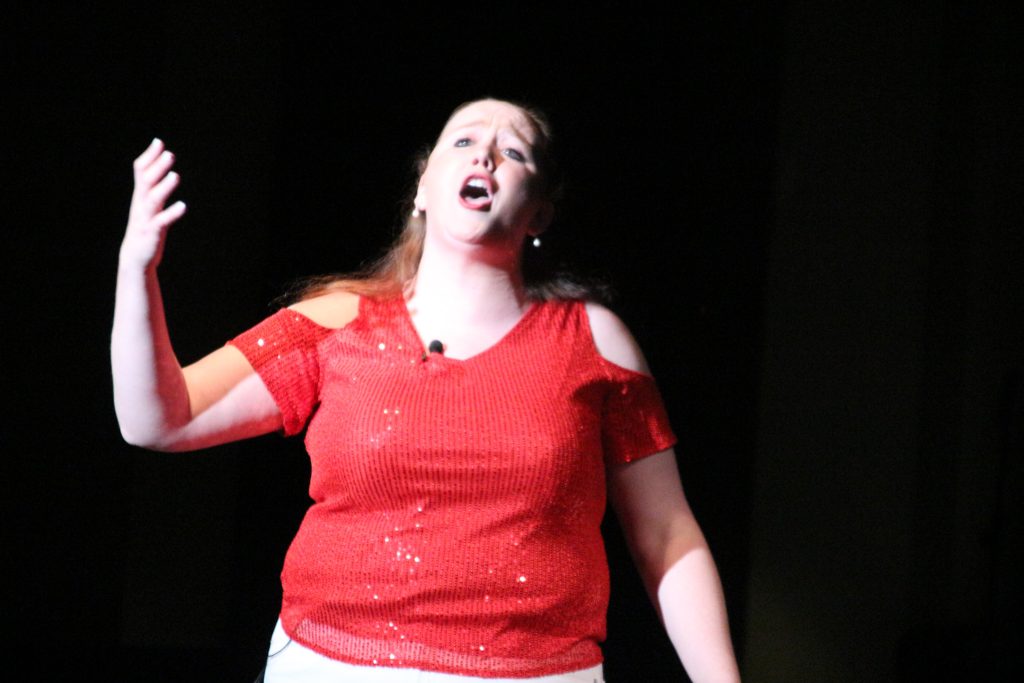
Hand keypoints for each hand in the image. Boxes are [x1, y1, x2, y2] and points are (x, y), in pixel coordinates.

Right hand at [120, 138, 185, 270]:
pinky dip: (171, 213)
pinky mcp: (152, 233)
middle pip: (146, 182)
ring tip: (175, 176)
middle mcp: (141, 204)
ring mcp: (145, 218)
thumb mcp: (147, 204)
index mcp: (140, 196)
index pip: (140, 171)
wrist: (136, 257)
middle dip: (157, 168)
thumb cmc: (146, 227)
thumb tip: (163, 168)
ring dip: (164, 187)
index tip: (159, 141)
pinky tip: (183, 206)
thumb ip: (153, 186)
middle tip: (170, 154)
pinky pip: (161, 222)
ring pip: (153, 200)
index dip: (149, 157)